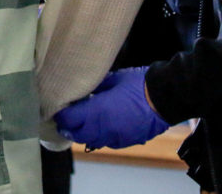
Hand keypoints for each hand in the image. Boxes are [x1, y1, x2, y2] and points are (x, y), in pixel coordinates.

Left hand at [54, 67, 169, 149]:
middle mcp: (103, 129)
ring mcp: (115, 137)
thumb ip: (96, 86)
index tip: (57, 107)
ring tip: (79, 124)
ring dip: (83, 133)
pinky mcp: (126, 141)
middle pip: (77, 134)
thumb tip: (84, 87)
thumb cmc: (138, 84)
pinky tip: (99, 127)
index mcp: (97, 111)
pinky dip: (99, 136)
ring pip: (91, 141)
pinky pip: (106, 142)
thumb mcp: (113, 79)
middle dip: (68, 127)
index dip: (61, 114)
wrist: (164, 98)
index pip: (70, 119)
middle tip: (64, 118)